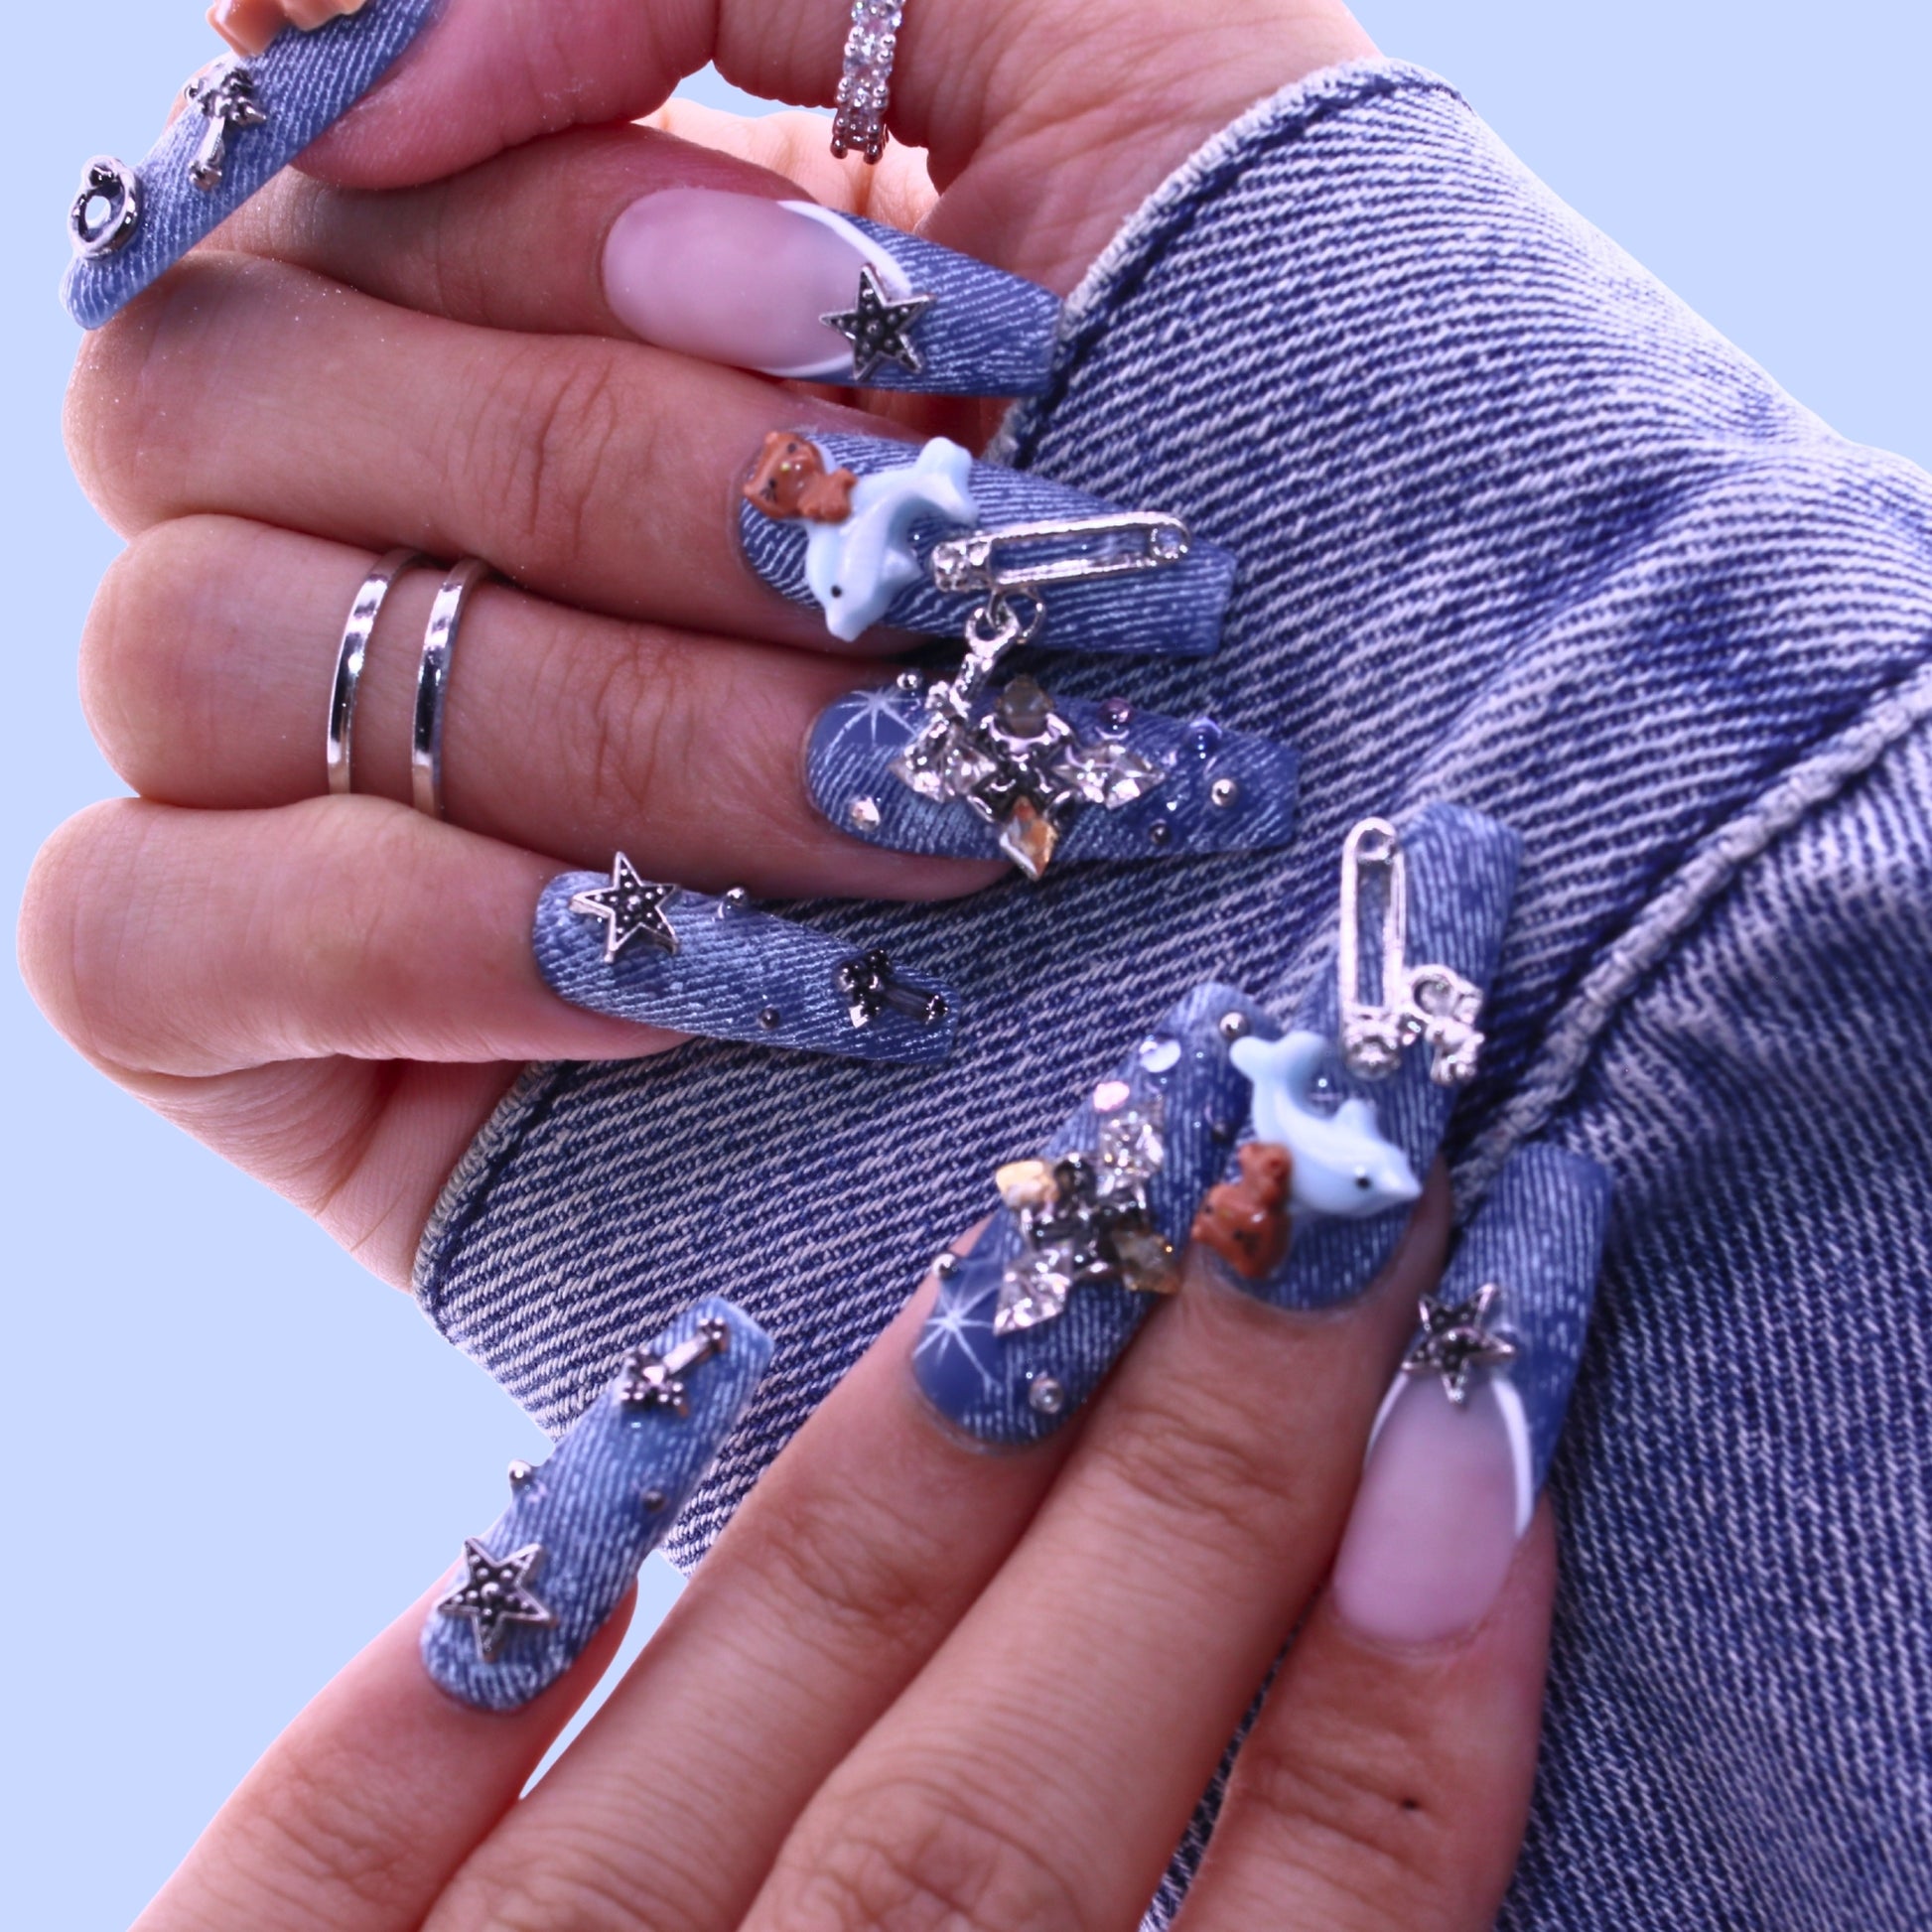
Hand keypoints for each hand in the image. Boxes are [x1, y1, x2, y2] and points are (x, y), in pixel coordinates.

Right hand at [26, 0, 1375, 1284]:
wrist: (1372, 936)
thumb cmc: (1306, 503)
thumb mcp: (1133, 100)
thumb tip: (335, 26)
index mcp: (529, 302)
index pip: (334, 159)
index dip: (568, 209)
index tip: (895, 322)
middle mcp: (380, 510)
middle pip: (226, 394)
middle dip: (625, 482)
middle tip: (931, 589)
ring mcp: (307, 776)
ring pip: (187, 648)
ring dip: (586, 725)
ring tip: (905, 814)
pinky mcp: (276, 1028)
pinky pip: (140, 935)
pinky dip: (403, 937)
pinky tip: (666, 980)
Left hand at [133, 1193, 1554, 1931]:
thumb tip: (1359, 1727)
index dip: (1414, 1669)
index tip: (1499, 1380)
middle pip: (1021, 1787)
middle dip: (1212, 1456)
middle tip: (1331, 1160)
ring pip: (752, 1745)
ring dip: (938, 1458)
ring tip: (1081, 1201)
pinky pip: (335, 1837)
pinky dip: (495, 1618)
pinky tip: (663, 1396)